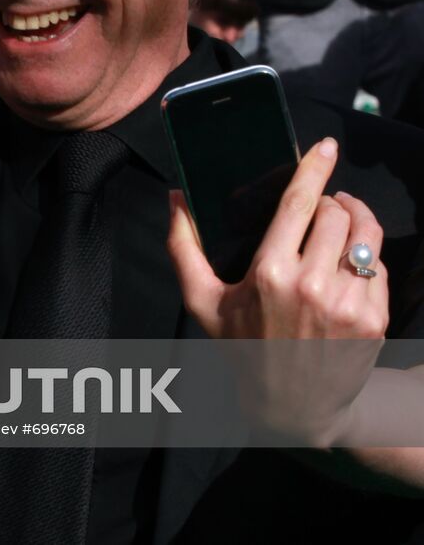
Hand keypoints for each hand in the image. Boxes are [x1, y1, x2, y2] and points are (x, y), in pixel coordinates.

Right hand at [167, 138, 387, 445]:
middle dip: (331, 200)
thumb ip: (182, 246)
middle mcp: (311, 286)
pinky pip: (380, 267)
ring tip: (344, 219)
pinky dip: (368, 257)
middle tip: (321, 205)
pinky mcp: (374, 320)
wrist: (294, 409)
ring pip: (366, 236)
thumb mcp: (202, 302)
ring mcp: (347, 304)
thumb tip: (174, 197)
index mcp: (268, 274)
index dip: (315, 167)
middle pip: (337, 214)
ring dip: (357, 219)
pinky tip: (348, 264)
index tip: (326, 146)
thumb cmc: (242, 348)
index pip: (299, 204)